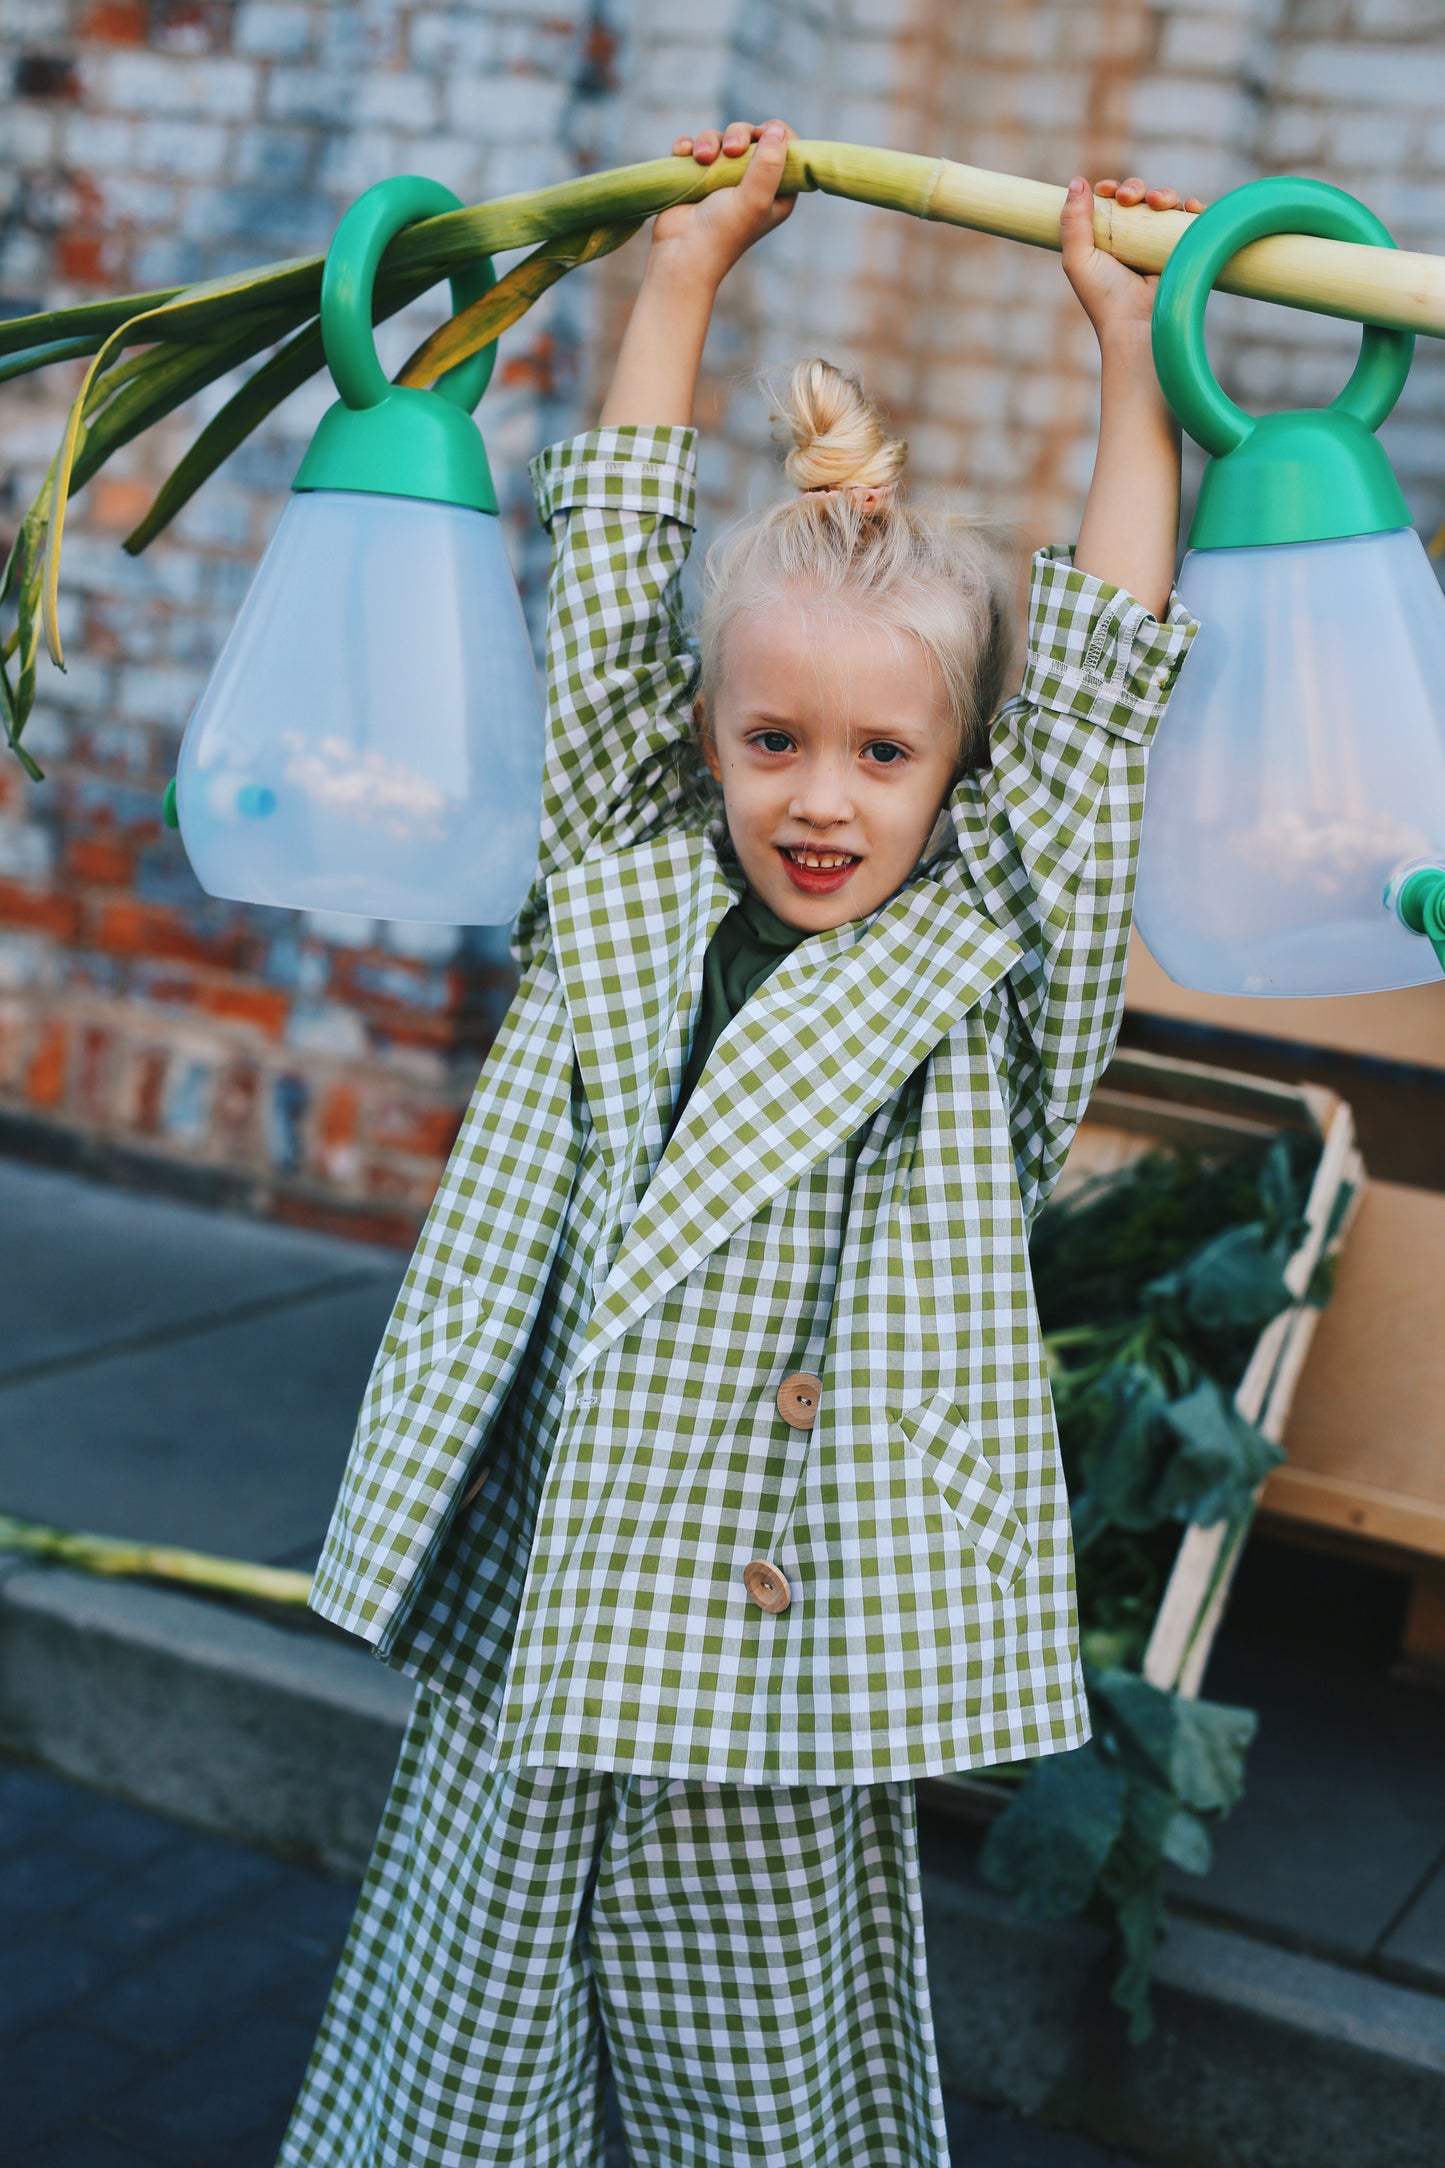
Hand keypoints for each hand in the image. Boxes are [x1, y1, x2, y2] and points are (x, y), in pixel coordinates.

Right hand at [650, 119, 797, 288]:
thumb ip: (770, 163)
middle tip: (731, 151)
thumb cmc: (723, 232)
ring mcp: (721, 178)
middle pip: (750, 136)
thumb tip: (776, 129)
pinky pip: (693, 146)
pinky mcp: (695, 176)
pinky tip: (684, 155)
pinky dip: (688, 146)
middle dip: (738, 135)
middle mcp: (751, 182)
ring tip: (702, 159)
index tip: (763, 135)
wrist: (681, 253)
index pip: (786, 148)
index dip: (776, 134)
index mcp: (775, 191)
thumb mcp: (755, 199)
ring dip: (708, 141)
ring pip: (720, 139)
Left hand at [1061, 175, 1205, 345]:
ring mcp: (1159, 245)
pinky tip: (1190, 207)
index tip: (1107, 190)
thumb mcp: (1078, 260)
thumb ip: (1072, 222)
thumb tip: (1077, 181)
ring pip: (1166, 204)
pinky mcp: (1184, 251)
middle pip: (1139, 197)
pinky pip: (1193, 221)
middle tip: (1129, 198)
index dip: (1111, 189)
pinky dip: (1194, 208)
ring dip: (1163, 194)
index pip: (1112, 202)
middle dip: (1135, 188)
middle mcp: (1134, 240)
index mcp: (1108, 240)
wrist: (1137, 326)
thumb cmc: (1104, 298)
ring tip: (1158, 203)